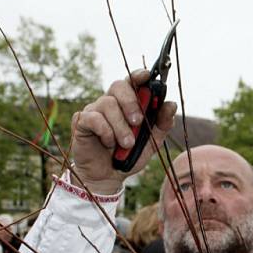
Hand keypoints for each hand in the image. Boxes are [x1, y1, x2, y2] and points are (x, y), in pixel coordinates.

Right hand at [70, 70, 176, 194]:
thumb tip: (171, 104)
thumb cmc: (129, 156)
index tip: (147, 76)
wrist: (108, 176)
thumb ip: (162, 124)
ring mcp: (94, 110)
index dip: (139, 75)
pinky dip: (105, 131)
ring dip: (120, 126)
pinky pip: (94, 118)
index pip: (132, 81)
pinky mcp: (82, 121)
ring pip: (107, 104)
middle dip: (131, 102)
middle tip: (137, 122)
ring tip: (126, 144)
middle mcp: (110, 102)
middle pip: (118, 86)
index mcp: (128, 103)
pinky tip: (108, 143)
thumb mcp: (151, 142)